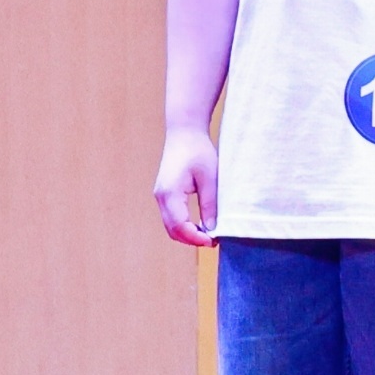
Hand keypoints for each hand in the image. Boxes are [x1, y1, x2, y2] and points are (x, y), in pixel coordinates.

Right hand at [153, 127, 220, 245]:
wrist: (184, 132)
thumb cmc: (198, 151)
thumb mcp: (209, 178)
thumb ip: (209, 204)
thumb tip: (211, 228)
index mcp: (170, 193)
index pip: (180, 225)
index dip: (195, 237)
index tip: (213, 241)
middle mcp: (161, 197)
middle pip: (172, 229)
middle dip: (191, 239)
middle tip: (213, 241)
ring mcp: (160, 196)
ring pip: (170, 225)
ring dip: (187, 234)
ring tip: (208, 235)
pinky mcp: (164, 194)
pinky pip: (171, 217)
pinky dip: (183, 226)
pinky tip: (199, 225)